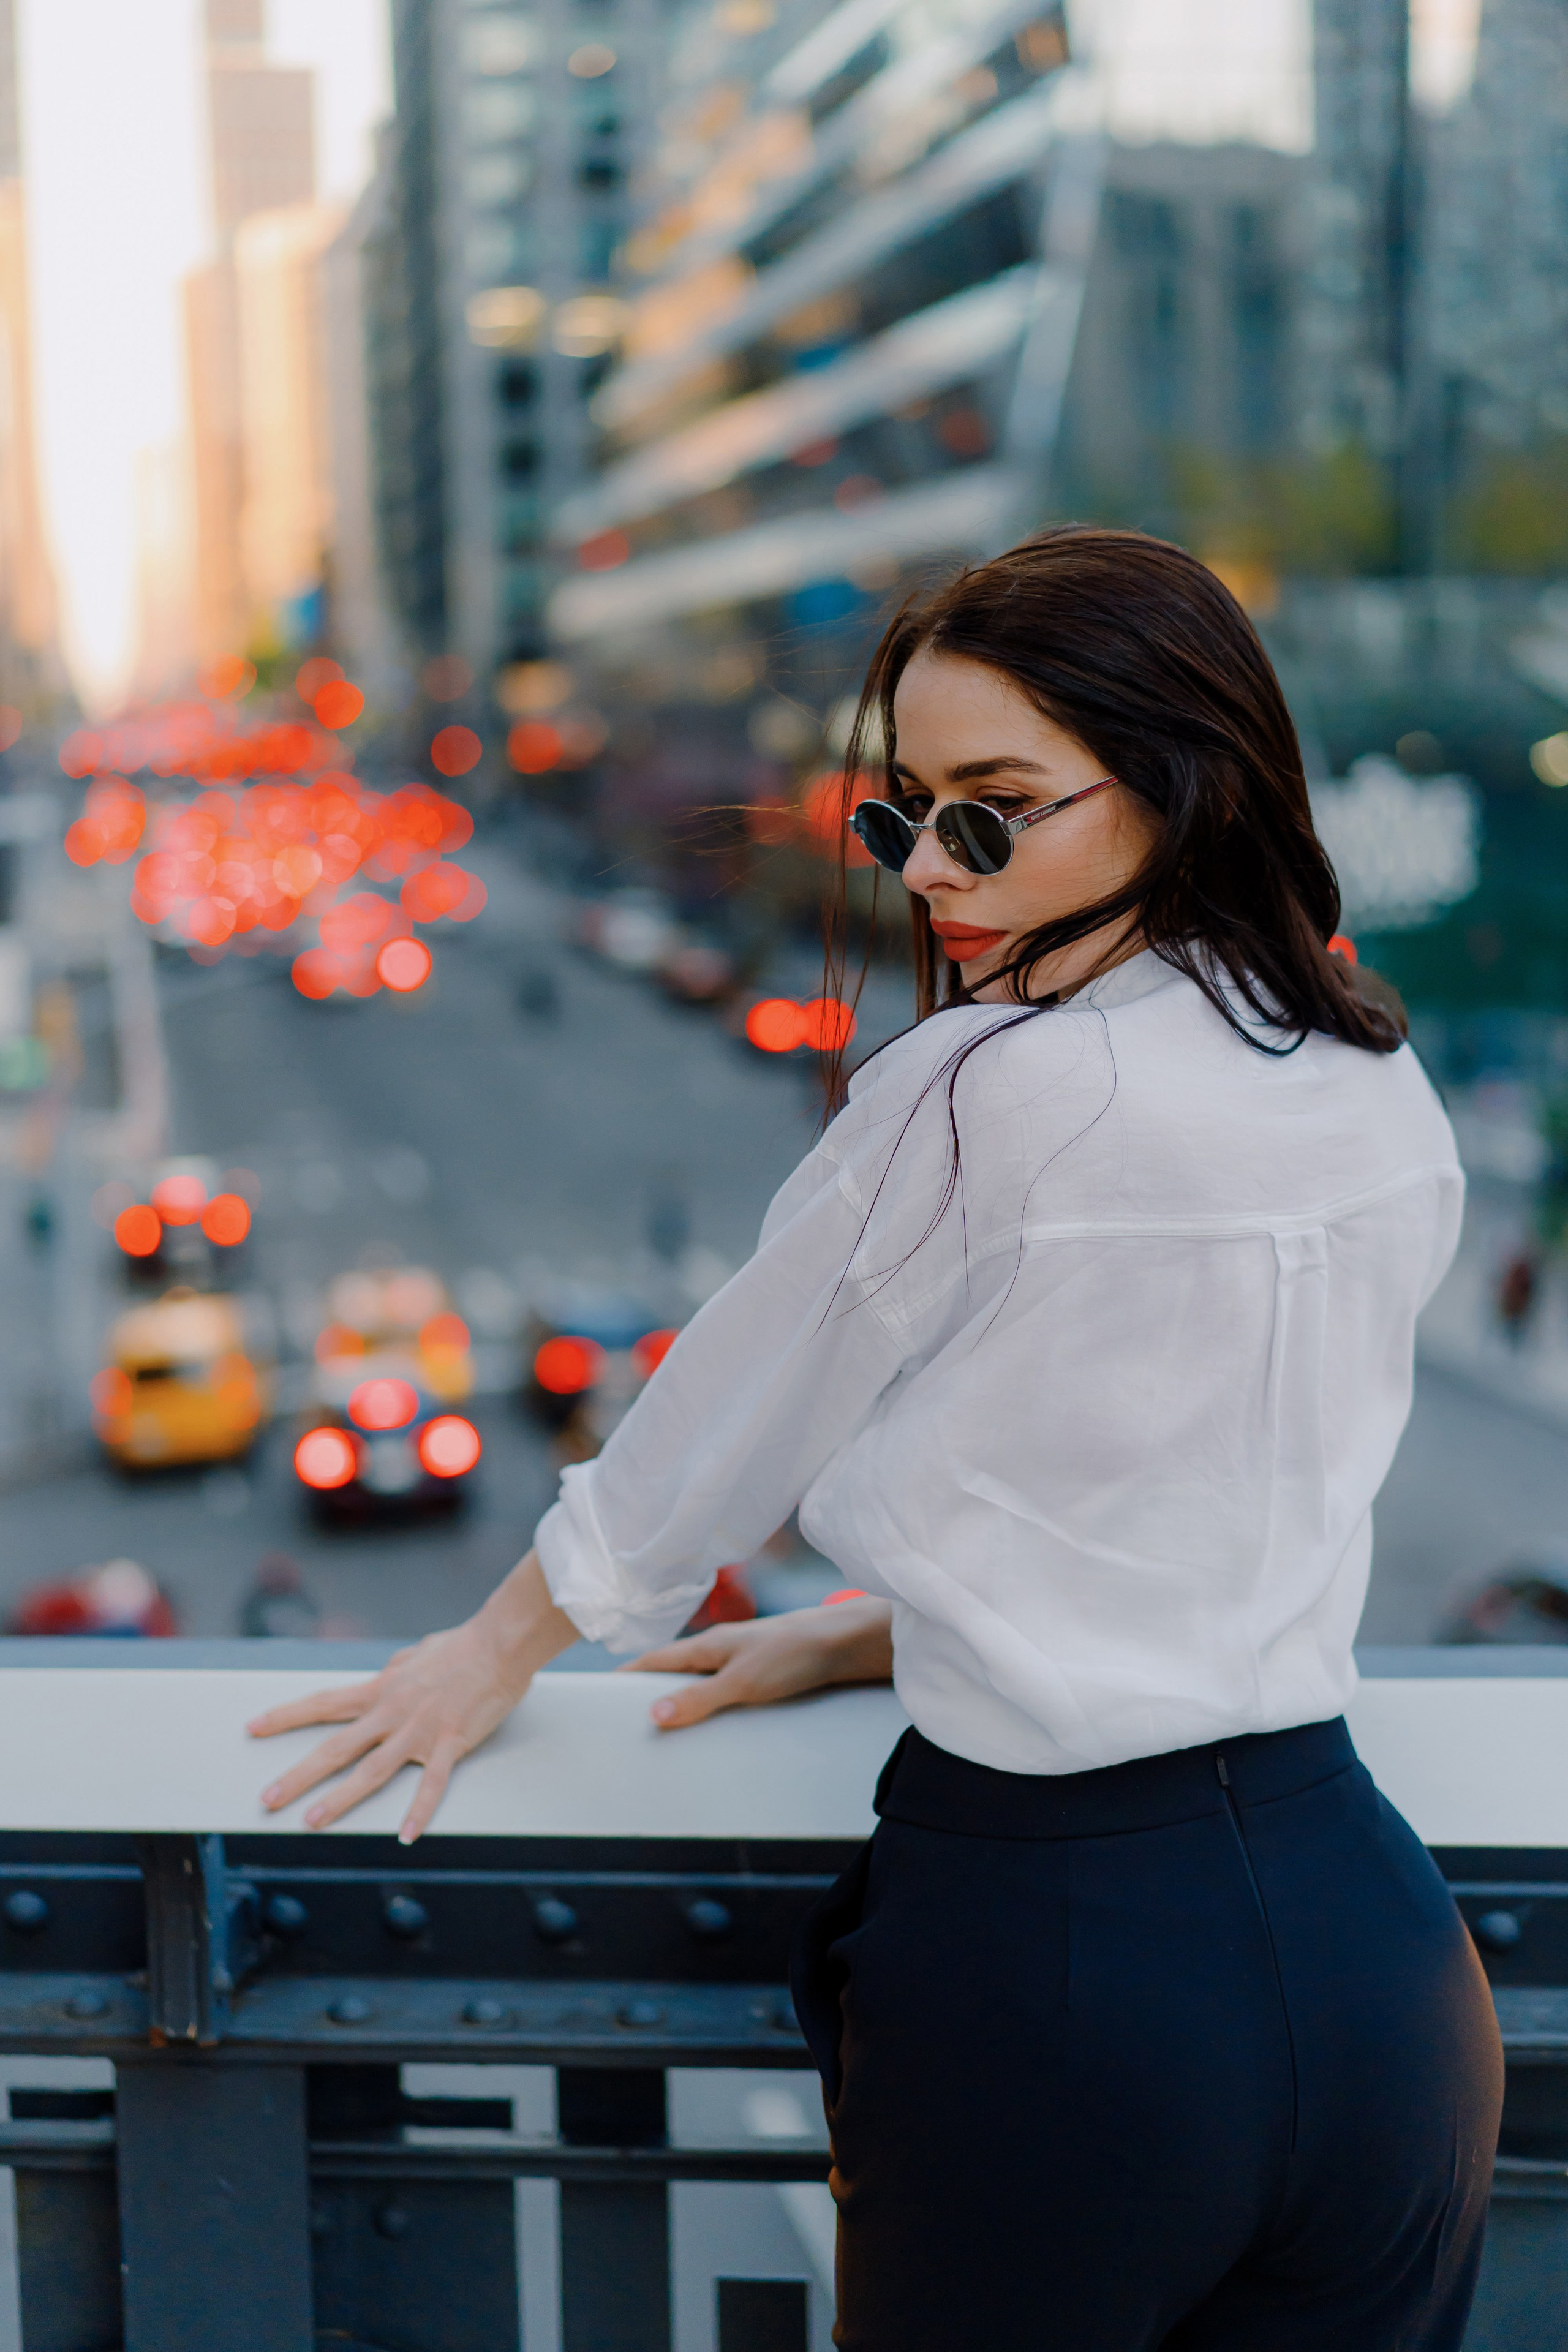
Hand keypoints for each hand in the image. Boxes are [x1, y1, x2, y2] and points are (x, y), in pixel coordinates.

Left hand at [247, 1551, 577, 1840]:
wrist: (500, 1644)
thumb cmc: (462, 1646)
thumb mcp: (414, 1656)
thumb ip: (394, 1672)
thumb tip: (385, 1676)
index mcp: (380, 1690)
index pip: (323, 1703)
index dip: (285, 1716)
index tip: (254, 1727)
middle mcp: (391, 1712)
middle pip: (336, 1747)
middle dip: (297, 1774)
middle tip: (267, 1798)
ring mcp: (418, 1731)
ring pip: (371, 1771)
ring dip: (340, 1798)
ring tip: (312, 1820)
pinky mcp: (450, 1743)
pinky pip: (432, 1783)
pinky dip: (419, 1810)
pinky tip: (407, 1836)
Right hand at [623, 1595, 893, 1729]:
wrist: (845, 1643)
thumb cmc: (794, 1654)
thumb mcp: (742, 1681)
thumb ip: (700, 1698)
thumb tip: (653, 1715)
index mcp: (707, 1645)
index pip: (655, 1659)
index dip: (628, 1676)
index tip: (603, 1696)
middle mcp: (721, 1649)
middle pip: (675, 1671)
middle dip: (652, 1693)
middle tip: (630, 1724)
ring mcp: (742, 1659)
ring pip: (701, 1681)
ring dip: (683, 1701)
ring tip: (668, 1733)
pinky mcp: (764, 1672)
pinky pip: (724, 1689)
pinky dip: (711, 1705)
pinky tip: (715, 1725)